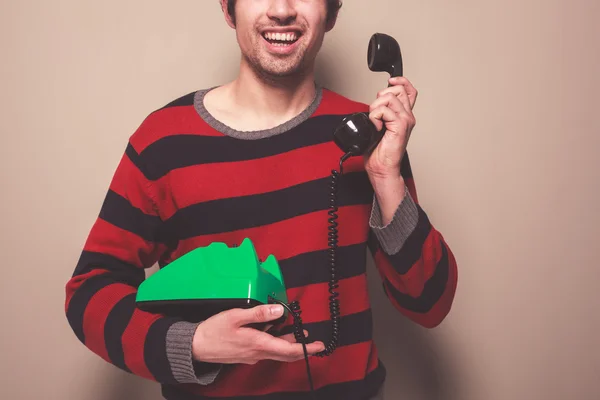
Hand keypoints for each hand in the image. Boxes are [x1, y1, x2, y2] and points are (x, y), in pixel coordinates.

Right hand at [192, 304, 324, 364]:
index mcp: (258, 344)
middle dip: (302, 348)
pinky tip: (276, 332)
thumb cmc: (214, 330)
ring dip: (289, 344)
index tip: (318, 346)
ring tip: (299, 335)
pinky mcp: (247, 354)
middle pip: (286, 354)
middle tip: (315, 343)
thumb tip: (279, 310)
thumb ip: (259, 313)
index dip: (306, 348)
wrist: (196, 346)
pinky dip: (276, 343)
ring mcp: (252, 355)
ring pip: (277, 352)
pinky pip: (267, 350)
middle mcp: (258, 353)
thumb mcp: (236, 315)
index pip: (288, 350)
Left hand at [365, 76, 417, 178]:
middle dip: (380, 97)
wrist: (382, 167)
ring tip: (374, 121)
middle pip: (397, 90)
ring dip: (375, 107)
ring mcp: (406, 120)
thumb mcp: (378, 126)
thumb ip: (380, 113)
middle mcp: (407, 116)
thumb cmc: (379, 151)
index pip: (409, 90)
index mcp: (404, 115)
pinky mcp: (400, 126)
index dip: (400, 81)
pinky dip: (375, 116)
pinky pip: (384, 110)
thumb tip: (373, 104)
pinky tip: (375, 127)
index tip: (390, 81)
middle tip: (375, 112)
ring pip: (389, 98)